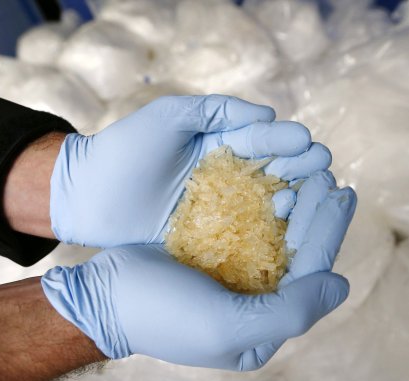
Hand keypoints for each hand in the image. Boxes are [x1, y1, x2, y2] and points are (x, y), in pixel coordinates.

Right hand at [42, 175, 355, 370]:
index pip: (309, 276)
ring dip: (293, 204)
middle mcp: (255, 305)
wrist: (103, 296)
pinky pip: (247, 227)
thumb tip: (340, 283)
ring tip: (308, 171)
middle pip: (297, 254)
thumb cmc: (163, 316)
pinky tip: (273, 178)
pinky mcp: (211, 257)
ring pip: (275, 237)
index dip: (328, 233)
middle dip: (315, 214)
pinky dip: (262, 203)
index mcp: (264, 329)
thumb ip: (292, 311)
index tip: (344, 192)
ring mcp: (232, 280)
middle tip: (330, 174)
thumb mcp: (229, 326)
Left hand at [49, 94, 332, 246]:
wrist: (85, 197)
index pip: (261, 142)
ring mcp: (217, 211)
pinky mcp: (206, 241)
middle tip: (323, 173)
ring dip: (288, 205)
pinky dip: (265, 237)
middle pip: (271, 175)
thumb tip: (267, 114)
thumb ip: (216, 110)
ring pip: (262, 207)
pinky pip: (242, 238)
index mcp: (218, 145)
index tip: (311, 146)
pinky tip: (287, 238)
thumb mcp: (168, 117)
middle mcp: (223, 178)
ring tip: (309, 203)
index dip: (286, 144)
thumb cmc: (125, 149)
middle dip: (298, 172)